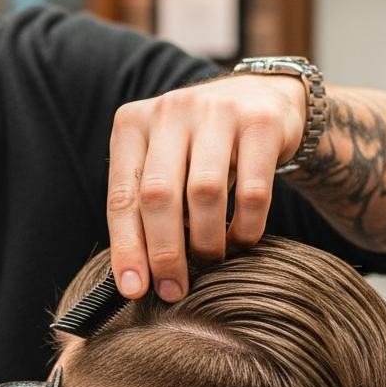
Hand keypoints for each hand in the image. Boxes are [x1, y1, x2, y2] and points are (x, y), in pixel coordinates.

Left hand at [107, 75, 305, 300]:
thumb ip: (144, 204)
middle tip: (173, 289)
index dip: (127, 247)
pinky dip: (245, 227)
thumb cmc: (199, 145)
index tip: (134, 289)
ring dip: (206, 240)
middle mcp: (170, 110)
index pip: (122, 196)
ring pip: (205, 193)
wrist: (263, 96)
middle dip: (165, 252)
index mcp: (132, 124)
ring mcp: (217, 111)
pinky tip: (241, 240)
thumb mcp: (162, 160)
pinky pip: (253, 191)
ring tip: (210, 260)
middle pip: (159, 195)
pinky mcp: (261, 123)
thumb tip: (134, 276)